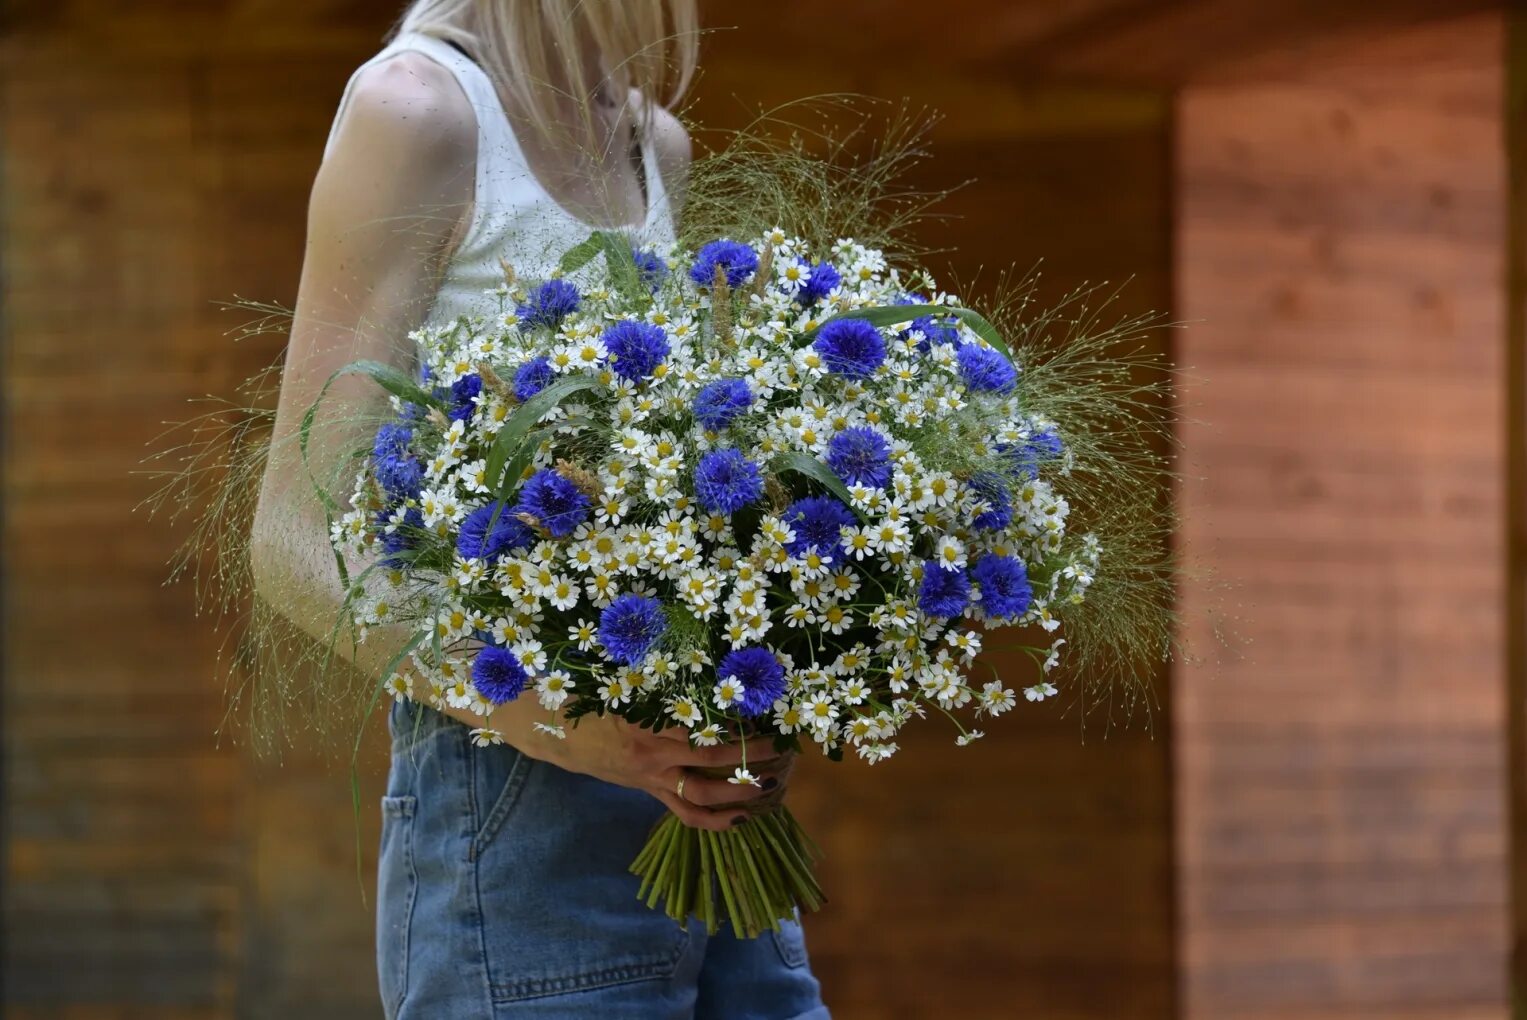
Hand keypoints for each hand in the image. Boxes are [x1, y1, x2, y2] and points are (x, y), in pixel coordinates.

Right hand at [536, 712, 793, 831]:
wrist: (561, 735)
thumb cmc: (597, 702)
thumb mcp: (627, 687)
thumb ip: (665, 687)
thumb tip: (712, 674)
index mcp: (648, 725)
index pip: (700, 727)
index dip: (733, 724)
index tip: (763, 713)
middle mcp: (655, 758)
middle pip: (712, 760)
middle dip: (750, 754)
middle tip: (782, 745)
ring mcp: (654, 781)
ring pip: (704, 796)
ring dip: (740, 792)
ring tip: (772, 784)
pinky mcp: (653, 794)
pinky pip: (687, 815)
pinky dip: (715, 821)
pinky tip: (743, 818)